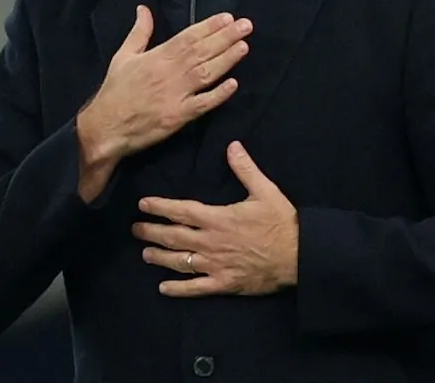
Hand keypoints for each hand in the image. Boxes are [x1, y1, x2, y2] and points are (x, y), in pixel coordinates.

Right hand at [79, 6, 250, 163]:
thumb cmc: (115, 91)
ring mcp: (175, 94)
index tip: (228, 17)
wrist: (105, 126)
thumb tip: (144, 8)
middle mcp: (169, 72)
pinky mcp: (178, 116)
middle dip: (225, 38)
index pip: (188, 37)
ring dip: (227, 60)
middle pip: (202, 51)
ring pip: (206, 73)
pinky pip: (202, 104)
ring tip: (244, 46)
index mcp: (157, 56)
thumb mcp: (123, 56)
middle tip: (246, 26)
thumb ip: (139, 32)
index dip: (209, 27)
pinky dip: (218, 95)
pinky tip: (234, 84)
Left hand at [134, 142, 298, 296]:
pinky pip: (196, 288)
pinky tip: (163, 288)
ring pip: (180, 262)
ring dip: (159, 258)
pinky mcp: (224, 283)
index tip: (143, 204)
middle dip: (152, 232)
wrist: (299, 255)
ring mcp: (216, 265)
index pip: (182, 211)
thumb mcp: (265, 191)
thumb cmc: (282, 222)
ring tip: (145, 254)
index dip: (160, 207)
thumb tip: (232, 146)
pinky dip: (178, 289)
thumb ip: (245, 169)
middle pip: (174, 237)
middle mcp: (211, 242)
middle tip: (136, 229)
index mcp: (218, 218)